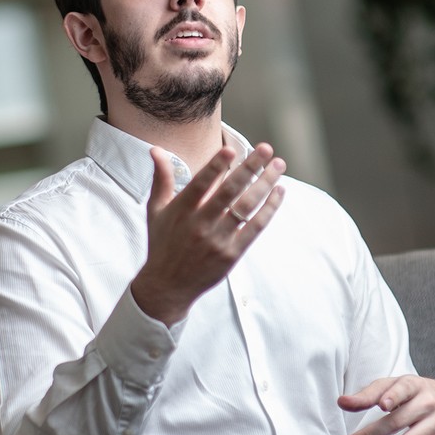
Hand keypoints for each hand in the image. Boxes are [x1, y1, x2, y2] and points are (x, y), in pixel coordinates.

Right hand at [131, 143, 285, 324]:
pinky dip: (269, 209)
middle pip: (229, 192)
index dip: (215, 167)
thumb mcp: (155, 210)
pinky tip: (279, 192)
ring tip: (279, 165)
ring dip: (265, 184)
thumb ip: (162, 178)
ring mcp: (217, 240)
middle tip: (266, 148)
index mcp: (181, 211)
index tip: (231, 149)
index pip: (200, 184)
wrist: (168, 285)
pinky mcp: (232, 254)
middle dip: (249, 168)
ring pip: (246, 207)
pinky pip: (255, 227)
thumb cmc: (162, 242)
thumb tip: (156, 150)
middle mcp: (200, 224)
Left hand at [339, 375, 434, 434]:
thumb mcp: (392, 385)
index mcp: (413, 385)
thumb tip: (342, 402)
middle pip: (399, 420)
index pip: (403, 390)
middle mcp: (427, 403)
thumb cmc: (413, 392)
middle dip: (373, 434)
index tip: (382, 405)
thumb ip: (368, 395)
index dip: (393, 396)